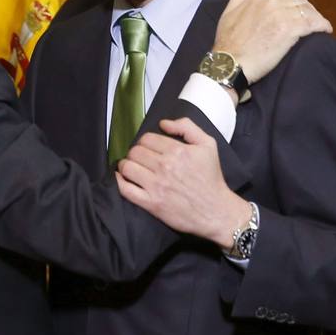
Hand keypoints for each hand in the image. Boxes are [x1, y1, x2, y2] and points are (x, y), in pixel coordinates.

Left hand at [116, 117, 250, 247]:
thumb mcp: (208, 145)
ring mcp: (156, 185)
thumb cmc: (211, 177)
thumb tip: (163, 123)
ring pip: (127, 167)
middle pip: (135, 152)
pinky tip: (121, 178)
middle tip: (141, 159)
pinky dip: (119, 181)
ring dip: (126, 166)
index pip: (147, 139)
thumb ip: (187, 127)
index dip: (146, 142)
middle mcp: (165, 166)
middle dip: (136, 153)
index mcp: (177, 151)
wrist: (215, 211)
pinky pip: (125, 189)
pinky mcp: (151, 203)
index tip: (149, 149)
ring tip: (132, 168)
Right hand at [213, 0, 331, 83]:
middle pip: (297, 1)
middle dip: (305, 9)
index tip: (295, 15)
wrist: (229, 63)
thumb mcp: (227, 14)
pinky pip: (313, 22)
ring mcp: (281, 14)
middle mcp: (270, 2)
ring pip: (306, 10)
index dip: (291, 5)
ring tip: (319, 26)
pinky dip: (322, 25)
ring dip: (315, 17)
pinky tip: (325, 30)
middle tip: (310, 20)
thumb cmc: (226, 44)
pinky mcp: (291, 29)